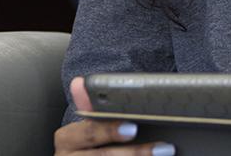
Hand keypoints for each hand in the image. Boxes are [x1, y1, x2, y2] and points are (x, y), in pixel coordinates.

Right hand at [54, 77, 174, 155]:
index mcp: (67, 140)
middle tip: (162, 147)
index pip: (89, 133)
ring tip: (164, 154)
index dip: (110, 131)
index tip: (133, 128)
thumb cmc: (86, 146)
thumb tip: (80, 82)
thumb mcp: (85, 126)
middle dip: (135, 153)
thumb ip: (88, 107)